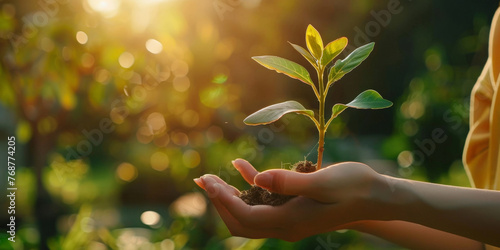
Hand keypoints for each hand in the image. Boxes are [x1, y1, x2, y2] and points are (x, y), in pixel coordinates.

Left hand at [194, 159, 384, 240]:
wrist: (375, 197)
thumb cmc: (354, 186)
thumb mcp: (324, 182)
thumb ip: (290, 182)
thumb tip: (258, 178)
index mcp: (290, 220)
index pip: (244, 217)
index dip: (221, 200)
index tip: (206, 181)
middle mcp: (286, 225)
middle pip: (241, 222)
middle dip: (219, 202)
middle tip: (202, 179)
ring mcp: (289, 220)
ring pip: (249, 214)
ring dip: (229, 197)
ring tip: (212, 178)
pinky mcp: (293, 210)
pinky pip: (265, 202)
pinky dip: (251, 187)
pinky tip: (242, 168)